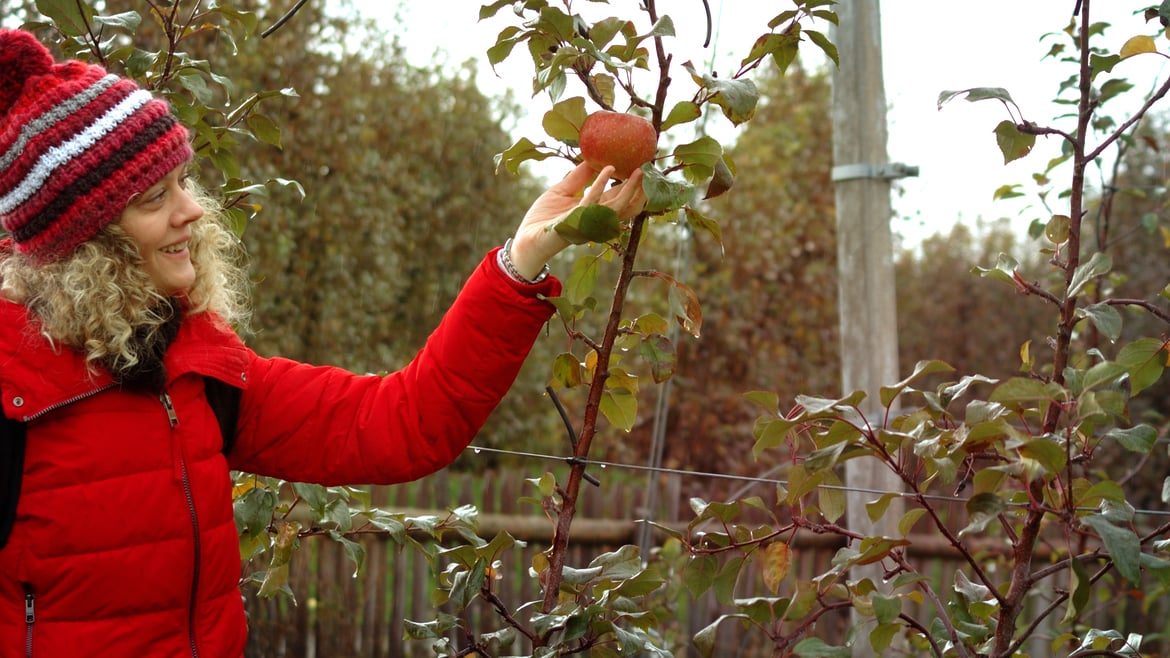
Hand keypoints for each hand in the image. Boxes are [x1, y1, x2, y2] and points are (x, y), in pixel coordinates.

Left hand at [507, 163, 645, 279]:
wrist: (526, 239)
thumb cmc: (544, 218)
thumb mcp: (562, 192)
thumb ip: (578, 178)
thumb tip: (592, 159)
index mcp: (594, 211)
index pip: (619, 198)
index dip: (634, 186)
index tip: (645, 169)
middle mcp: (595, 218)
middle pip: (625, 205)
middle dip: (640, 191)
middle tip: (652, 171)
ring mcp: (587, 221)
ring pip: (615, 206)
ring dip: (629, 189)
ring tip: (640, 172)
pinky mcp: (575, 221)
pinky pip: (591, 201)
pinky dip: (600, 184)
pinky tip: (609, 169)